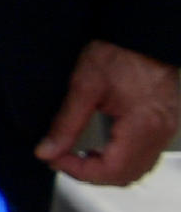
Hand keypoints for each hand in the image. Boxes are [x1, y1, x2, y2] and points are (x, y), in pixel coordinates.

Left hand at [39, 40, 180, 187]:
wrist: (143, 35)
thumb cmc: (119, 53)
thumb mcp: (84, 86)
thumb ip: (65, 123)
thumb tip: (46, 150)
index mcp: (142, 126)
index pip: (111, 170)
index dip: (78, 170)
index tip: (53, 158)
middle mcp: (159, 134)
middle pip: (125, 176)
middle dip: (90, 173)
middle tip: (61, 157)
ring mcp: (165, 132)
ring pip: (136, 170)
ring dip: (105, 170)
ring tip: (77, 154)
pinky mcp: (164, 126)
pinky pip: (144, 157)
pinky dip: (120, 160)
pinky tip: (100, 149)